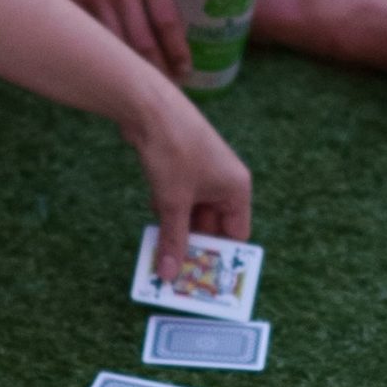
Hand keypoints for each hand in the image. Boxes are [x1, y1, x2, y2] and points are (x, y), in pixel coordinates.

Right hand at [26, 0, 188, 76]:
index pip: (168, 20)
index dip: (179, 50)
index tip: (189, 68)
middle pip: (142, 41)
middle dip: (159, 69)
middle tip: (173, 84)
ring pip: (115, 43)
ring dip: (132, 67)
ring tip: (148, 82)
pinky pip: (91, 33)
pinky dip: (104, 52)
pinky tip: (115, 66)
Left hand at [126, 92, 253, 277]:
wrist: (150, 107)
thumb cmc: (174, 152)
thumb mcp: (173, 202)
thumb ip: (174, 239)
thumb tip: (169, 274)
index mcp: (236, 189)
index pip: (236, 233)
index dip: (221, 255)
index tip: (204, 279)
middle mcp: (225, 181)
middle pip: (213, 225)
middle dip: (194, 245)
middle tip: (176, 271)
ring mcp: (204, 172)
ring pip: (193, 212)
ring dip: (177, 229)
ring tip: (161, 254)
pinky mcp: (183, 165)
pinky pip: (180, 198)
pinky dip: (168, 211)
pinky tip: (154, 224)